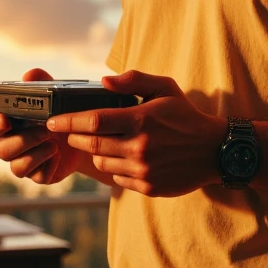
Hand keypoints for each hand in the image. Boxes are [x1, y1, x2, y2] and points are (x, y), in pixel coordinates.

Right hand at [0, 67, 82, 185]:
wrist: (83, 135)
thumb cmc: (59, 113)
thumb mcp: (54, 94)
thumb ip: (41, 83)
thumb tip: (30, 75)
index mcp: (8, 126)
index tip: (4, 119)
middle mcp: (11, 146)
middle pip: (2, 150)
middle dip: (22, 140)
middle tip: (43, 130)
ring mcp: (23, 162)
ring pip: (17, 167)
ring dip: (35, 154)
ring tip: (53, 143)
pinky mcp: (39, 175)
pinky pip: (38, 176)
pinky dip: (48, 165)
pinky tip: (58, 154)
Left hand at [46, 69, 223, 196]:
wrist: (215, 151)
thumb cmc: (186, 116)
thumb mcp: (165, 88)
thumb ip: (134, 80)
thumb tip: (104, 81)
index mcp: (141, 120)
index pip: (93, 121)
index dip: (67, 121)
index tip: (52, 121)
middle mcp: (140, 147)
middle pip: (91, 144)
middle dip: (75, 137)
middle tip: (70, 132)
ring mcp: (144, 170)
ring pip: (102, 163)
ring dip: (96, 153)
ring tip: (104, 143)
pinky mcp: (148, 187)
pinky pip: (117, 179)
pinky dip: (114, 168)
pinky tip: (125, 158)